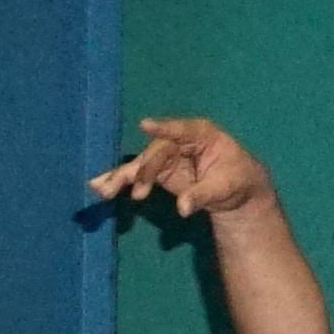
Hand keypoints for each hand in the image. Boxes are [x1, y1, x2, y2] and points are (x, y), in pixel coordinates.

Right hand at [92, 113, 277, 219]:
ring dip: (121, 177)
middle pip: (156, 153)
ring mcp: (166, 156)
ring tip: (102, 190)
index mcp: (201, 135)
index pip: (182, 130)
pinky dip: (119, 181)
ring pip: (141, 164)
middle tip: (131, 188)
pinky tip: (98, 187)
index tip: (145, 126)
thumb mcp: (225, 188)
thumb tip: (182, 207)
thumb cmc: (235, 181)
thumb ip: (203, 195)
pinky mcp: (158, 172)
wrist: (235, 190)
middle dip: (141, 170)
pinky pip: (136, 176)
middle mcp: (178, 141)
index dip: (164, 129)